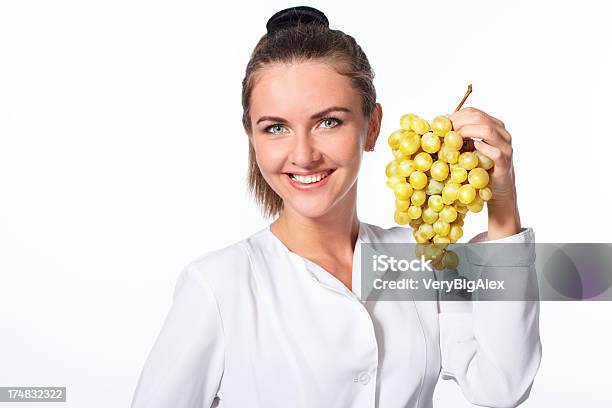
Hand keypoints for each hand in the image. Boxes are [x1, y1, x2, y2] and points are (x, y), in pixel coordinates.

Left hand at [448, 107, 520, 239]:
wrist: (497, 190)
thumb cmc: (480, 168)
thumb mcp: (467, 150)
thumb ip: (458, 139)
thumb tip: (435, 130)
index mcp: (493, 126)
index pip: (473, 112)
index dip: (455, 116)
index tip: (440, 125)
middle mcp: (501, 133)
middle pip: (479, 117)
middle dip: (458, 123)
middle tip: (444, 132)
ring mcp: (505, 146)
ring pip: (488, 131)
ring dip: (466, 132)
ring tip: (454, 139)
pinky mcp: (505, 162)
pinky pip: (495, 152)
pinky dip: (481, 149)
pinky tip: (471, 150)